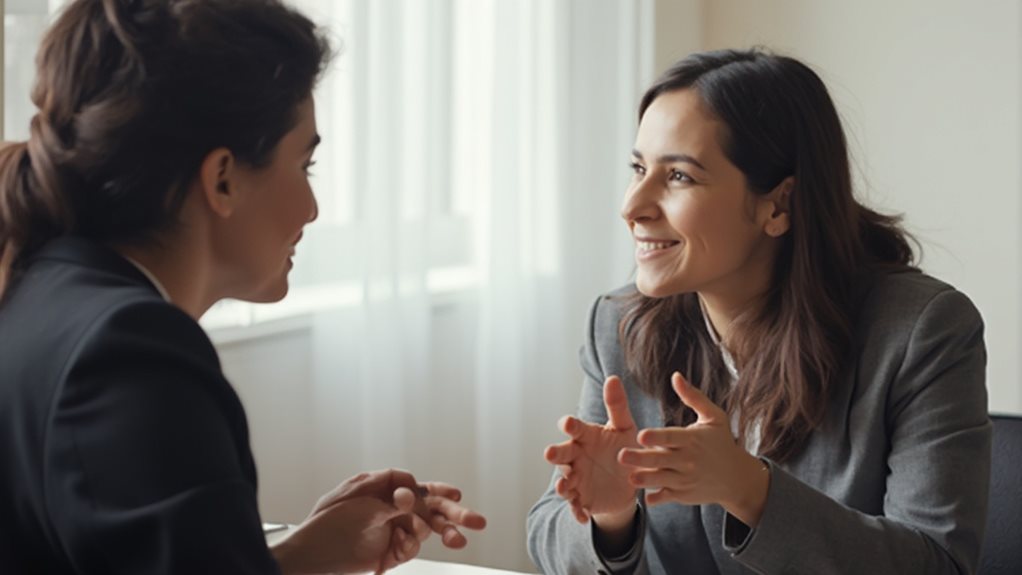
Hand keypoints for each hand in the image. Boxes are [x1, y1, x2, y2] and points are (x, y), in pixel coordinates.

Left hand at [271, 469, 486, 573]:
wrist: (310, 554)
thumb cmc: (326, 520)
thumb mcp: (356, 495)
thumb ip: (387, 490)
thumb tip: (410, 486)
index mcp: (386, 490)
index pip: (419, 488)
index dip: (439, 492)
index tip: (454, 495)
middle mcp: (392, 509)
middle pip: (430, 510)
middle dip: (455, 515)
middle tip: (478, 522)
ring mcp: (392, 531)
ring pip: (425, 530)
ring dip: (443, 534)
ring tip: (456, 540)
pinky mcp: (389, 553)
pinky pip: (409, 548)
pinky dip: (409, 547)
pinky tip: (400, 549)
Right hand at [544, 376, 639, 524]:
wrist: (630, 481)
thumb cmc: (623, 448)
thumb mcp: (625, 428)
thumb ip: (617, 406)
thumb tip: (613, 378)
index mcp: (586, 437)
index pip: (575, 428)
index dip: (570, 425)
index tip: (567, 423)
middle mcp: (577, 457)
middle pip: (562, 454)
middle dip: (556, 454)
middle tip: (550, 453)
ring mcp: (578, 479)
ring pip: (565, 481)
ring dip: (562, 485)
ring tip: (564, 488)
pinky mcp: (583, 499)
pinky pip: (577, 506)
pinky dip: (577, 511)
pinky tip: (582, 516)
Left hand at [618, 373, 769, 525]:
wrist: (737, 478)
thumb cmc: (721, 442)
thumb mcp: (714, 417)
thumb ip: (693, 397)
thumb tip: (675, 376)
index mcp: (692, 439)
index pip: (671, 437)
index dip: (656, 437)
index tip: (640, 435)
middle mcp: (689, 460)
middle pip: (662, 459)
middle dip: (642, 458)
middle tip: (621, 456)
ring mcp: (686, 479)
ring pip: (662, 479)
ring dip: (645, 479)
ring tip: (630, 478)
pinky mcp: (684, 494)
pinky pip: (668, 496)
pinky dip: (657, 497)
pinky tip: (645, 496)